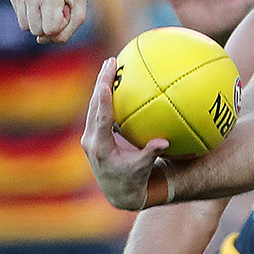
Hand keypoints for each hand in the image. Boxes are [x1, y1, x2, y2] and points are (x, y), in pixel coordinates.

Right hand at [8, 0, 88, 43]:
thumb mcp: (79, 15)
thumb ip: (64, 34)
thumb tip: (40, 40)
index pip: (49, 30)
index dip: (60, 24)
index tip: (66, 10)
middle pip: (35, 30)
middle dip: (48, 24)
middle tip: (58, 7)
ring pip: (25, 26)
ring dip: (38, 20)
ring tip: (48, 4)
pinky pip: (20, 16)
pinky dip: (31, 13)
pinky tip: (39, 0)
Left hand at [82, 58, 168, 208]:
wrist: (117, 192)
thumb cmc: (133, 180)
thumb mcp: (142, 169)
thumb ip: (151, 154)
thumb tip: (164, 142)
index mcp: (101, 146)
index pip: (101, 117)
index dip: (103, 98)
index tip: (106, 80)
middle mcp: (91, 140)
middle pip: (94, 105)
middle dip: (101, 82)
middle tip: (111, 61)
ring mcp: (90, 137)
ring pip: (93, 105)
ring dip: (101, 85)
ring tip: (110, 65)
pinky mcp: (93, 135)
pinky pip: (97, 111)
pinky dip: (104, 96)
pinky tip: (114, 83)